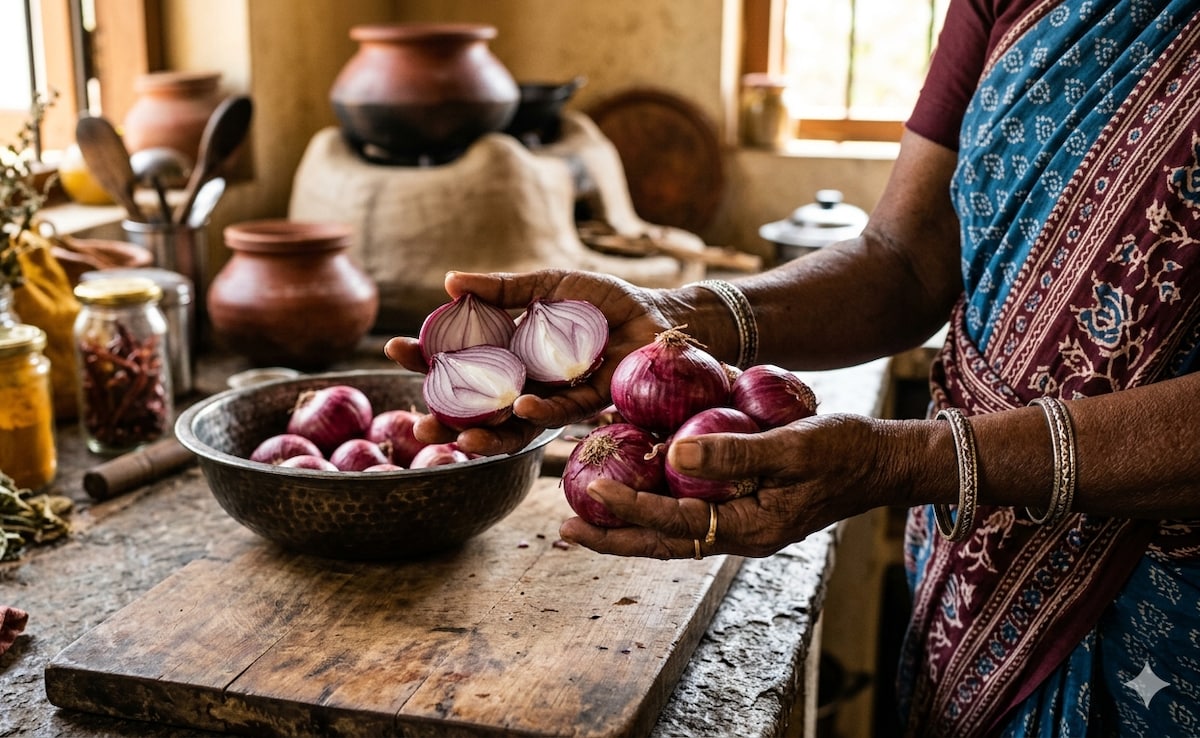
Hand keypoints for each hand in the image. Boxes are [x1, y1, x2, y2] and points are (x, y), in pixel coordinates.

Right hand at [384, 268, 683, 454]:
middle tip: (419, 420)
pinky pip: (559, 414)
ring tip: (459, 437)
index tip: (395, 350)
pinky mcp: (588, 404)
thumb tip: (449, 281)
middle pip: (477, 403)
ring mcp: (554, 397)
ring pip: (511, 424)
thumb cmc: (602, 301)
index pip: (458, 359)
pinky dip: (538, 413)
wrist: (656, 315)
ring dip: (484, 433)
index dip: (426, 358)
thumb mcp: (549, 285)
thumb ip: (503, 289)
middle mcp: (526, 380)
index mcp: (509, 350)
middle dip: (445, 415)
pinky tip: (520, 409)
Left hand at [559, 413, 902, 558]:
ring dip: (630, 523)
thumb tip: (673, 454)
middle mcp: (741, 533)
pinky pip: (692, 510)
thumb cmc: (845, 451)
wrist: (882, 462)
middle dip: (615, 538)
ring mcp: (743, 523)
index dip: (632, 511)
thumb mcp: (792, 446)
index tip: (594, 495)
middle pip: (664, 543)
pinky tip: (639, 482)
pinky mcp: (747, 506)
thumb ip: (735, 453)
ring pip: (674, 531)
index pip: (676, 525)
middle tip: (566, 529)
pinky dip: (659, 502)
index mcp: (751, 528)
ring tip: (586, 513)